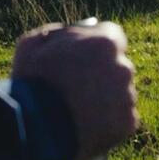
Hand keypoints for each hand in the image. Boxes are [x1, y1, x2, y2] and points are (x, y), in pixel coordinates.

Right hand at [11, 20, 138, 159]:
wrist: (33, 129)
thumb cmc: (31, 83)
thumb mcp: (33, 45)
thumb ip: (59, 33)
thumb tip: (77, 30)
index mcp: (104, 42)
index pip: (113, 36)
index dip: (96, 48)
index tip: (86, 58)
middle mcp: (123, 67)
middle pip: (117, 66)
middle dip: (103, 74)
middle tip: (79, 88)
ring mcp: (127, 96)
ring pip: (120, 94)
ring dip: (106, 99)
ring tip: (78, 111)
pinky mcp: (127, 123)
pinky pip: (121, 119)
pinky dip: (108, 122)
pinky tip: (85, 126)